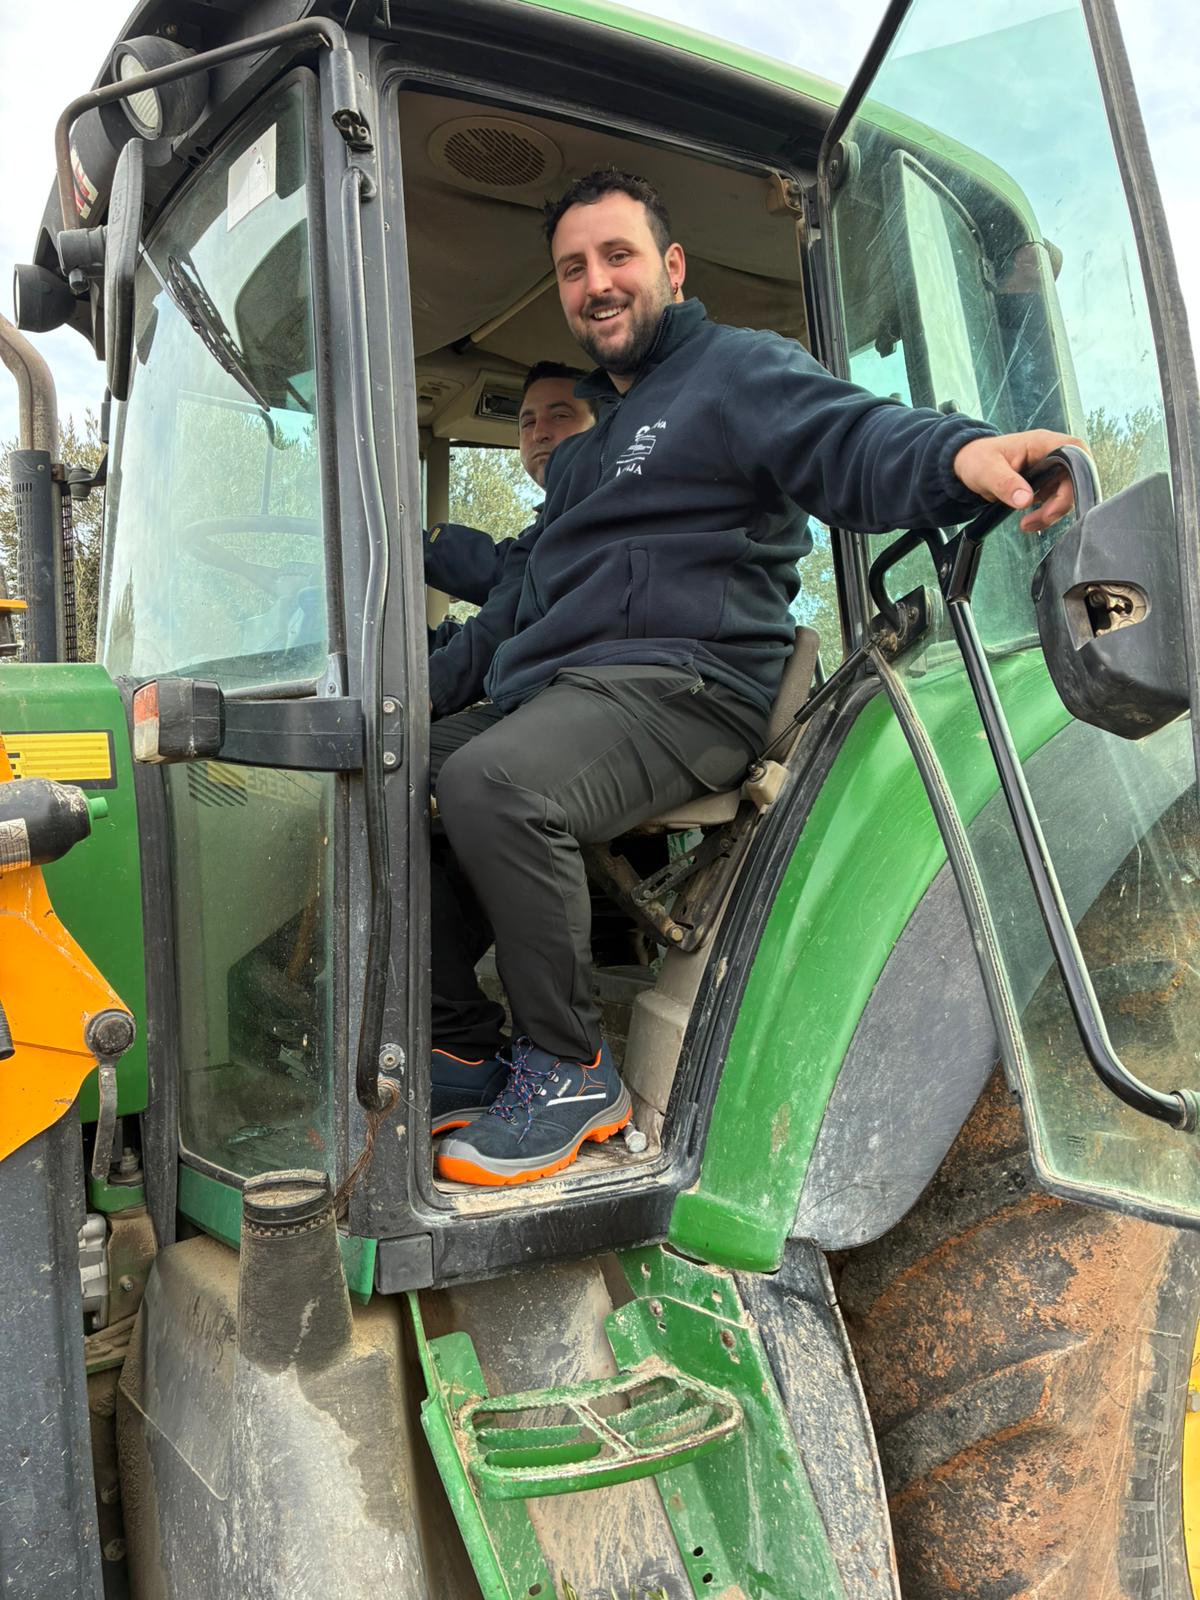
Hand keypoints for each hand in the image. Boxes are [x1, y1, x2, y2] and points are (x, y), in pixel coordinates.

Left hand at [953, 429, 1087, 532]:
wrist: (967, 465)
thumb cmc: (977, 459)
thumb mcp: (987, 471)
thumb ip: (1006, 484)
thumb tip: (1026, 500)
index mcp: (1042, 442)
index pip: (1075, 452)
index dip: (1079, 474)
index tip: (1060, 501)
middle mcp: (1051, 454)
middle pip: (1074, 477)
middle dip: (1060, 503)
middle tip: (1040, 519)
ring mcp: (1049, 468)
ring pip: (1065, 493)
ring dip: (1051, 513)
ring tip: (1026, 524)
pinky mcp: (1045, 482)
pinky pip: (1055, 500)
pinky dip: (1045, 514)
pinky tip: (1028, 520)